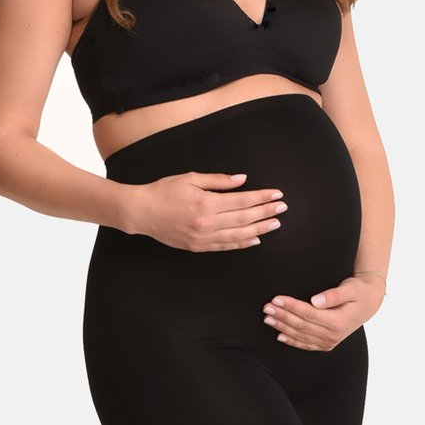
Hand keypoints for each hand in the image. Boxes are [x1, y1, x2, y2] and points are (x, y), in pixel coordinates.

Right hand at [127, 171, 287, 251]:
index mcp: (206, 203)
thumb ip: (218, 180)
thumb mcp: (191, 178)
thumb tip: (242, 180)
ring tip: (275, 224)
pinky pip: (224, 246)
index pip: (242, 201)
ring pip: (238, 235)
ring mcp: (202, 238)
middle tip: (282, 208)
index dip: (261, 197)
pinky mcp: (197, 247)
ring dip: (259, 229)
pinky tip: (254, 240)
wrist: (141, 212)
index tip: (276, 195)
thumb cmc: (164, 191)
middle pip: (244, 218)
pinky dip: (241, 243)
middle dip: (266, 212)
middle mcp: (207, 223)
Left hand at [262, 274, 384, 351]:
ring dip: (282, 327)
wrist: (368, 304)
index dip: (291, 306)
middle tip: (266, 307)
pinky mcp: (327, 344)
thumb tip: (316, 301)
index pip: (309, 314)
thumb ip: (333, 295)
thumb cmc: (358, 292)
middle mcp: (333, 335)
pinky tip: (279, 336)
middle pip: (302, 325)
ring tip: (268, 318)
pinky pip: (306, 344)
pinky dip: (292, 341)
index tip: (276, 298)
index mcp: (338, 322)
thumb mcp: (350, 289)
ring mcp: (330, 342)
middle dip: (282, 316)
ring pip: (301, 336)